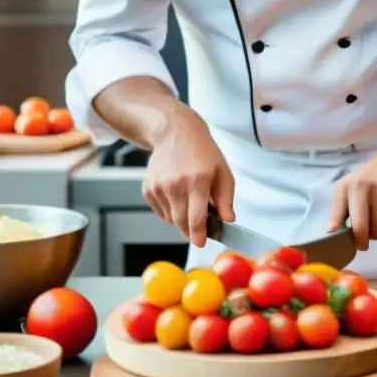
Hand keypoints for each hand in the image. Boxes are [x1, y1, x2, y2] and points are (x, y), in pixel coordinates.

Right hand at [141, 108, 234, 247]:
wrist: (175, 133)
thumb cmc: (203, 153)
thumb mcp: (223, 172)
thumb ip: (226, 199)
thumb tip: (228, 220)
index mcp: (197, 181)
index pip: (196, 218)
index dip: (199, 235)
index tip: (202, 243)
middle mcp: (175, 185)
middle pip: (181, 222)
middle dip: (191, 231)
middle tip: (200, 230)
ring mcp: (159, 187)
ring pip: (170, 219)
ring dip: (182, 220)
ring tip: (191, 203)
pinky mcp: (148, 189)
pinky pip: (161, 211)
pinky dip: (171, 211)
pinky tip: (178, 197)